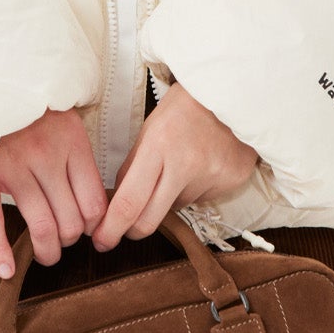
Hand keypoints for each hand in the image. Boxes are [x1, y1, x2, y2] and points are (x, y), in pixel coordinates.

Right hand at [0, 106, 107, 277]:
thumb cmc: (30, 105)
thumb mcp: (65, 118)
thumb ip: (78, 155)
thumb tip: (96, 202)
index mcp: (71, 141)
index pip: (94, 202)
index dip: (94, 225)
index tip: (88, 228)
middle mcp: (46, 156)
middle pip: (70, 220)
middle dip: (70, 239)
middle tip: (65, 239)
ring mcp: (13, 167)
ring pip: (41, 226)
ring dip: (47, 251)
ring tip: (48, 255)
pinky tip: (6, 270)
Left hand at [90, 81, 258, 251]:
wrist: (232, 91)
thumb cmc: (185, 107)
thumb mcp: (150, 128)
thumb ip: (133, 166)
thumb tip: (117, 204)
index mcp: (159, 145)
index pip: (130, 201)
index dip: (112, 228)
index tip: (101, 241)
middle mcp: (186, 164)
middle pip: (150, 220)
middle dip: (132, 229)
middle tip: (125, 228)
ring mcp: (212, 175)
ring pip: (176, 208)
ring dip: (170, 198)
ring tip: (181, 164)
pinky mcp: (232, 181)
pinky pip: (202, 200)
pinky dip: (195, 190)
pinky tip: (202, 164)